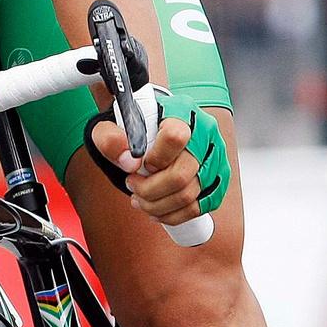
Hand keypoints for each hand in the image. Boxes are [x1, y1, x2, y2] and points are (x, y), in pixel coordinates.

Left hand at [87, 92, 230, 226]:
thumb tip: (129, 162)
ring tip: (139, 199)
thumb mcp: (109, 126)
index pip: (176, 137)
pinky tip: (155, 209)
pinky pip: (198, 207)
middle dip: (150, 189)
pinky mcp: (217, 180)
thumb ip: (110, 139)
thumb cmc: (133, 128)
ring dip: (157, 204)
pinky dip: (173, 214)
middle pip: (183, 175)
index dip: (155, 158)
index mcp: (181, 112)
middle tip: (132, 185)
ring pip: (189, 195)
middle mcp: (205, 134)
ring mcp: (215, 158)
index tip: (139, 164)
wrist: (149, 130)